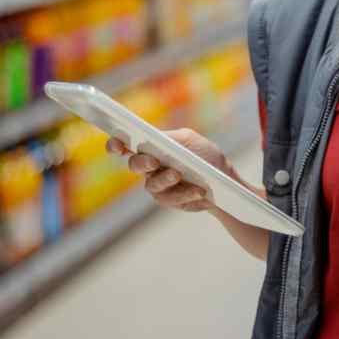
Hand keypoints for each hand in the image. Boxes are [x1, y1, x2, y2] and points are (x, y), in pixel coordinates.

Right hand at [106, 128, 236, 213]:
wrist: (222, 179)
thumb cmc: (204, 155)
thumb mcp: (189, 140)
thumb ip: (170, 139)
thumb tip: (153, 140)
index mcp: (152, 146)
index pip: (127, 144)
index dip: (117, 144)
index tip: (117, 144)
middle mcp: (150, 165)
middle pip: (135, 164)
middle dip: (142, 162)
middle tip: (154, 162)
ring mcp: (157, 184)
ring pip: (151, 184)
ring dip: (166, 179)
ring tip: (179, 175)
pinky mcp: (168, 199)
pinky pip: (170, 198)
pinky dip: (184, 193)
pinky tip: (198, 191)